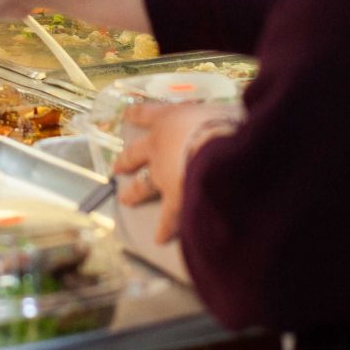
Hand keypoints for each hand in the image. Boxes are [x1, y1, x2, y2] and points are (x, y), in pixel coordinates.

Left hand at [115, 104, 238, 242]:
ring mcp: (163, 174)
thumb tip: (232, 119)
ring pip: (142, 185)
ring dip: (134, 193)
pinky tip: (159, 238)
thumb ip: (221, 117)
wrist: (221, 148)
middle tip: (117, 166)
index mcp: (172, 118)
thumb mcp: (222, 111)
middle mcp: (160, 146)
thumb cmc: (225, 123)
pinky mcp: (174, 199)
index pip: (150, 114)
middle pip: (136, 153)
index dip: (138, 114)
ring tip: (126, 199)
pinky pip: (168, 217)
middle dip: (126, 160)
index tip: (128, 115)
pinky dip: (164, 228)